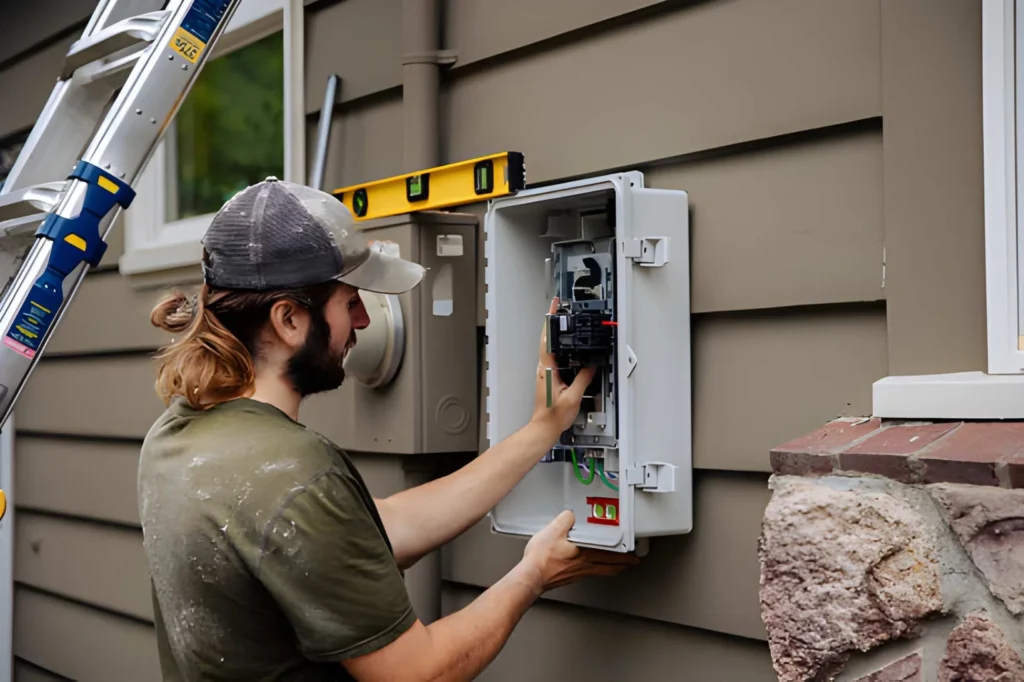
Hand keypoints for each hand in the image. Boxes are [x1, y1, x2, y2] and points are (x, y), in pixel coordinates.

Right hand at [520, 510, 637, 592]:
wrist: (530, 576)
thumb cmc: (541, 559)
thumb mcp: (553, 530)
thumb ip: (565, 519)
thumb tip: (570, 515)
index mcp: (585, 554)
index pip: (612, 555)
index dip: (626, 555)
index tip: (635, 554)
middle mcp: (584, 566)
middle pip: (610, 567)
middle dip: (624, 564)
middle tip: (633, 562)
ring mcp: (577, 573)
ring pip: (602, 571)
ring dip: (613, 568)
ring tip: (618, 566)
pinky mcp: (569, 577)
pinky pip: (590, 573)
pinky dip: (597, 570)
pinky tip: (592, 567)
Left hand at [531, 298, 596, 436]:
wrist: (544, 428)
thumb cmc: (553, 416)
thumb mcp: (573, 397)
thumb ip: (583, 378)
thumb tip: (591, 366)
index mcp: (546, 369)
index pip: (547, 340)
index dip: (550, 322)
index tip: (554, 308)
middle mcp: (543, 368)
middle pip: (548, 340)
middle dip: (553, 323)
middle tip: (560, 309)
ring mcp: (545, 372)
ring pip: (551, 348)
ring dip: (557, 334)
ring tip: (565, 322)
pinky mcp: (549, 377)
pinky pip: (555, 358)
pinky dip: (561, 348)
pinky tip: (568, 346)